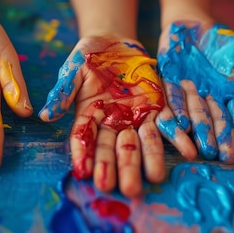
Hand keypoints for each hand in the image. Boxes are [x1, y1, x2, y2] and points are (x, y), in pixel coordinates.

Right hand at [39, 36, 165, 196]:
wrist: (115, 42)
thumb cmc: (89, 55)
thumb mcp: (73, 68)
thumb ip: (64, 90)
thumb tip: (45, 115)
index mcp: (88, 115)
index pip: (84, 139)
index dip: (84, 155)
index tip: (84, 173)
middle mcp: (112, 122)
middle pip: (115, 148)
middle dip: (121, 168)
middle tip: (125, 189)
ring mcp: (135, 117)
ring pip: (142, 143)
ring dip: (149, 160)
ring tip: (155, 178)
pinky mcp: (156, 107)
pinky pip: (168, 125)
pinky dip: (177, 138)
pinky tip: (188, 151)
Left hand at [156, 22, 233, 163]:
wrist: (188, 24)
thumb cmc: (218, 39)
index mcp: (230, 90)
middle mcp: (210, 96)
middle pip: (218, 120)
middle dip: (223, 139)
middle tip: (227, 158)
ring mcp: (189, 92)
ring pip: (196, 115)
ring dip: (201, 133)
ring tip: (206, 151)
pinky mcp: (169, 83)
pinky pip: (173, 100)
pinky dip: (177, 113)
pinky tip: (182, 127)